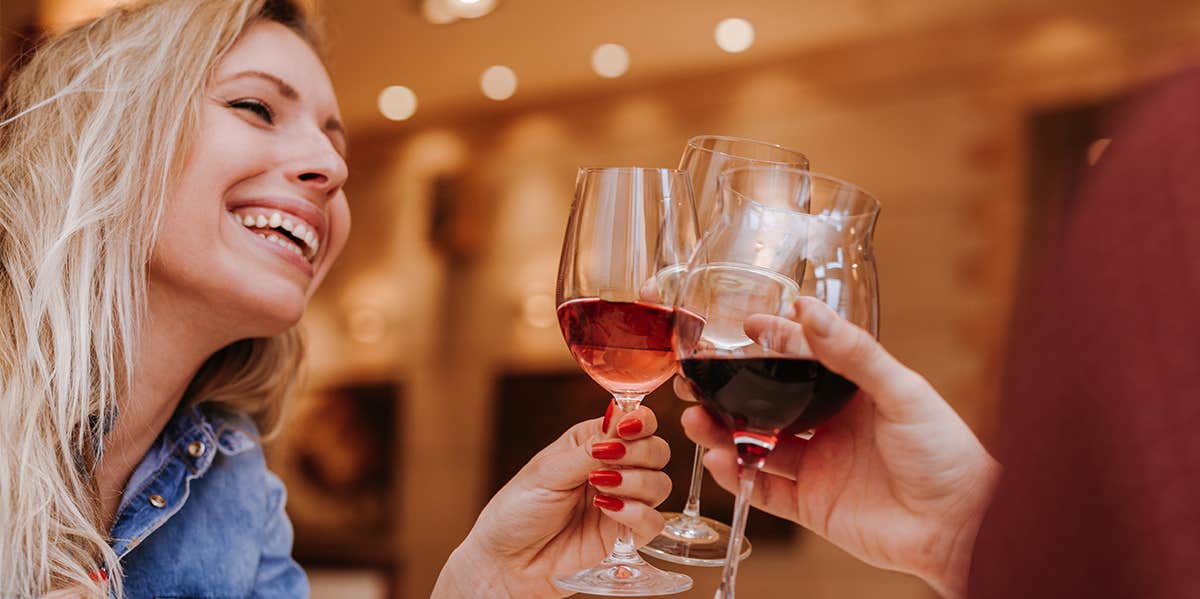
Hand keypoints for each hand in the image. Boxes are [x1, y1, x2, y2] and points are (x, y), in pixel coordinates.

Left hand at [433, 405, 671, 597]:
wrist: (507, 561)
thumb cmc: (518, 509)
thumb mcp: (549, 471)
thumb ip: (589, 450)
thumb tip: (620, 418)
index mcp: (593, 442)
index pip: (634, 422)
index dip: (640, 421)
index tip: (628, 428)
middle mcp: (614, 469)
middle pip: (657, 451)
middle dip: (641, 453)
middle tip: (610, 460)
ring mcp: (622, 502)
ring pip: (660, 484)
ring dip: (636, 483)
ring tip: (600, 489)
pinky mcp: (624, 535)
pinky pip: (654, 522)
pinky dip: (637, 514)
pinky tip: (607, 510)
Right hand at [681, 297, 999, 598]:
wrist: (961, 526)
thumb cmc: (946, 453)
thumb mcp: (901, 391)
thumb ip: (852, 352)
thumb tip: (808, 309)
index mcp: (855, 392)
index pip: (803, 359)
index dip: (773, 342)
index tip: (743, 326)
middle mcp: (832, 426)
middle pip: (768, 404)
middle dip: (730, 391)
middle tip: (696, 378)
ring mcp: (820, 466)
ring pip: (757, 444)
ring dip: (722, 432)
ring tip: (694, 419)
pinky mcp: (814, 505)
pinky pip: (765, 490)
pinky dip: (738, 477)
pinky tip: (718, 461)